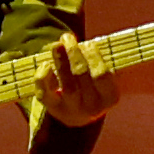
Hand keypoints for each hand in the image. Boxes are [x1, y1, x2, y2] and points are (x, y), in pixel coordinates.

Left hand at [27, 0, 100, 137]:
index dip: (93, 56)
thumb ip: (97, 59)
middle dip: (73, 52)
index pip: (102, 75)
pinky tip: (46, 65)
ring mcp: (72, 109)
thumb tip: (83, 40)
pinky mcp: (53, 109)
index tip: (88, 43)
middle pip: (82, 75)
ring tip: (57, 44)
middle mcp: (92, 106)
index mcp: (109, 96)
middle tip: (67, 37)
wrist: (78, 116)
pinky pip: (45, 94)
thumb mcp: (102, 76)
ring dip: (61, 61)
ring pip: (66, 85)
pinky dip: (43, 78)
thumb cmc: (92, 86)